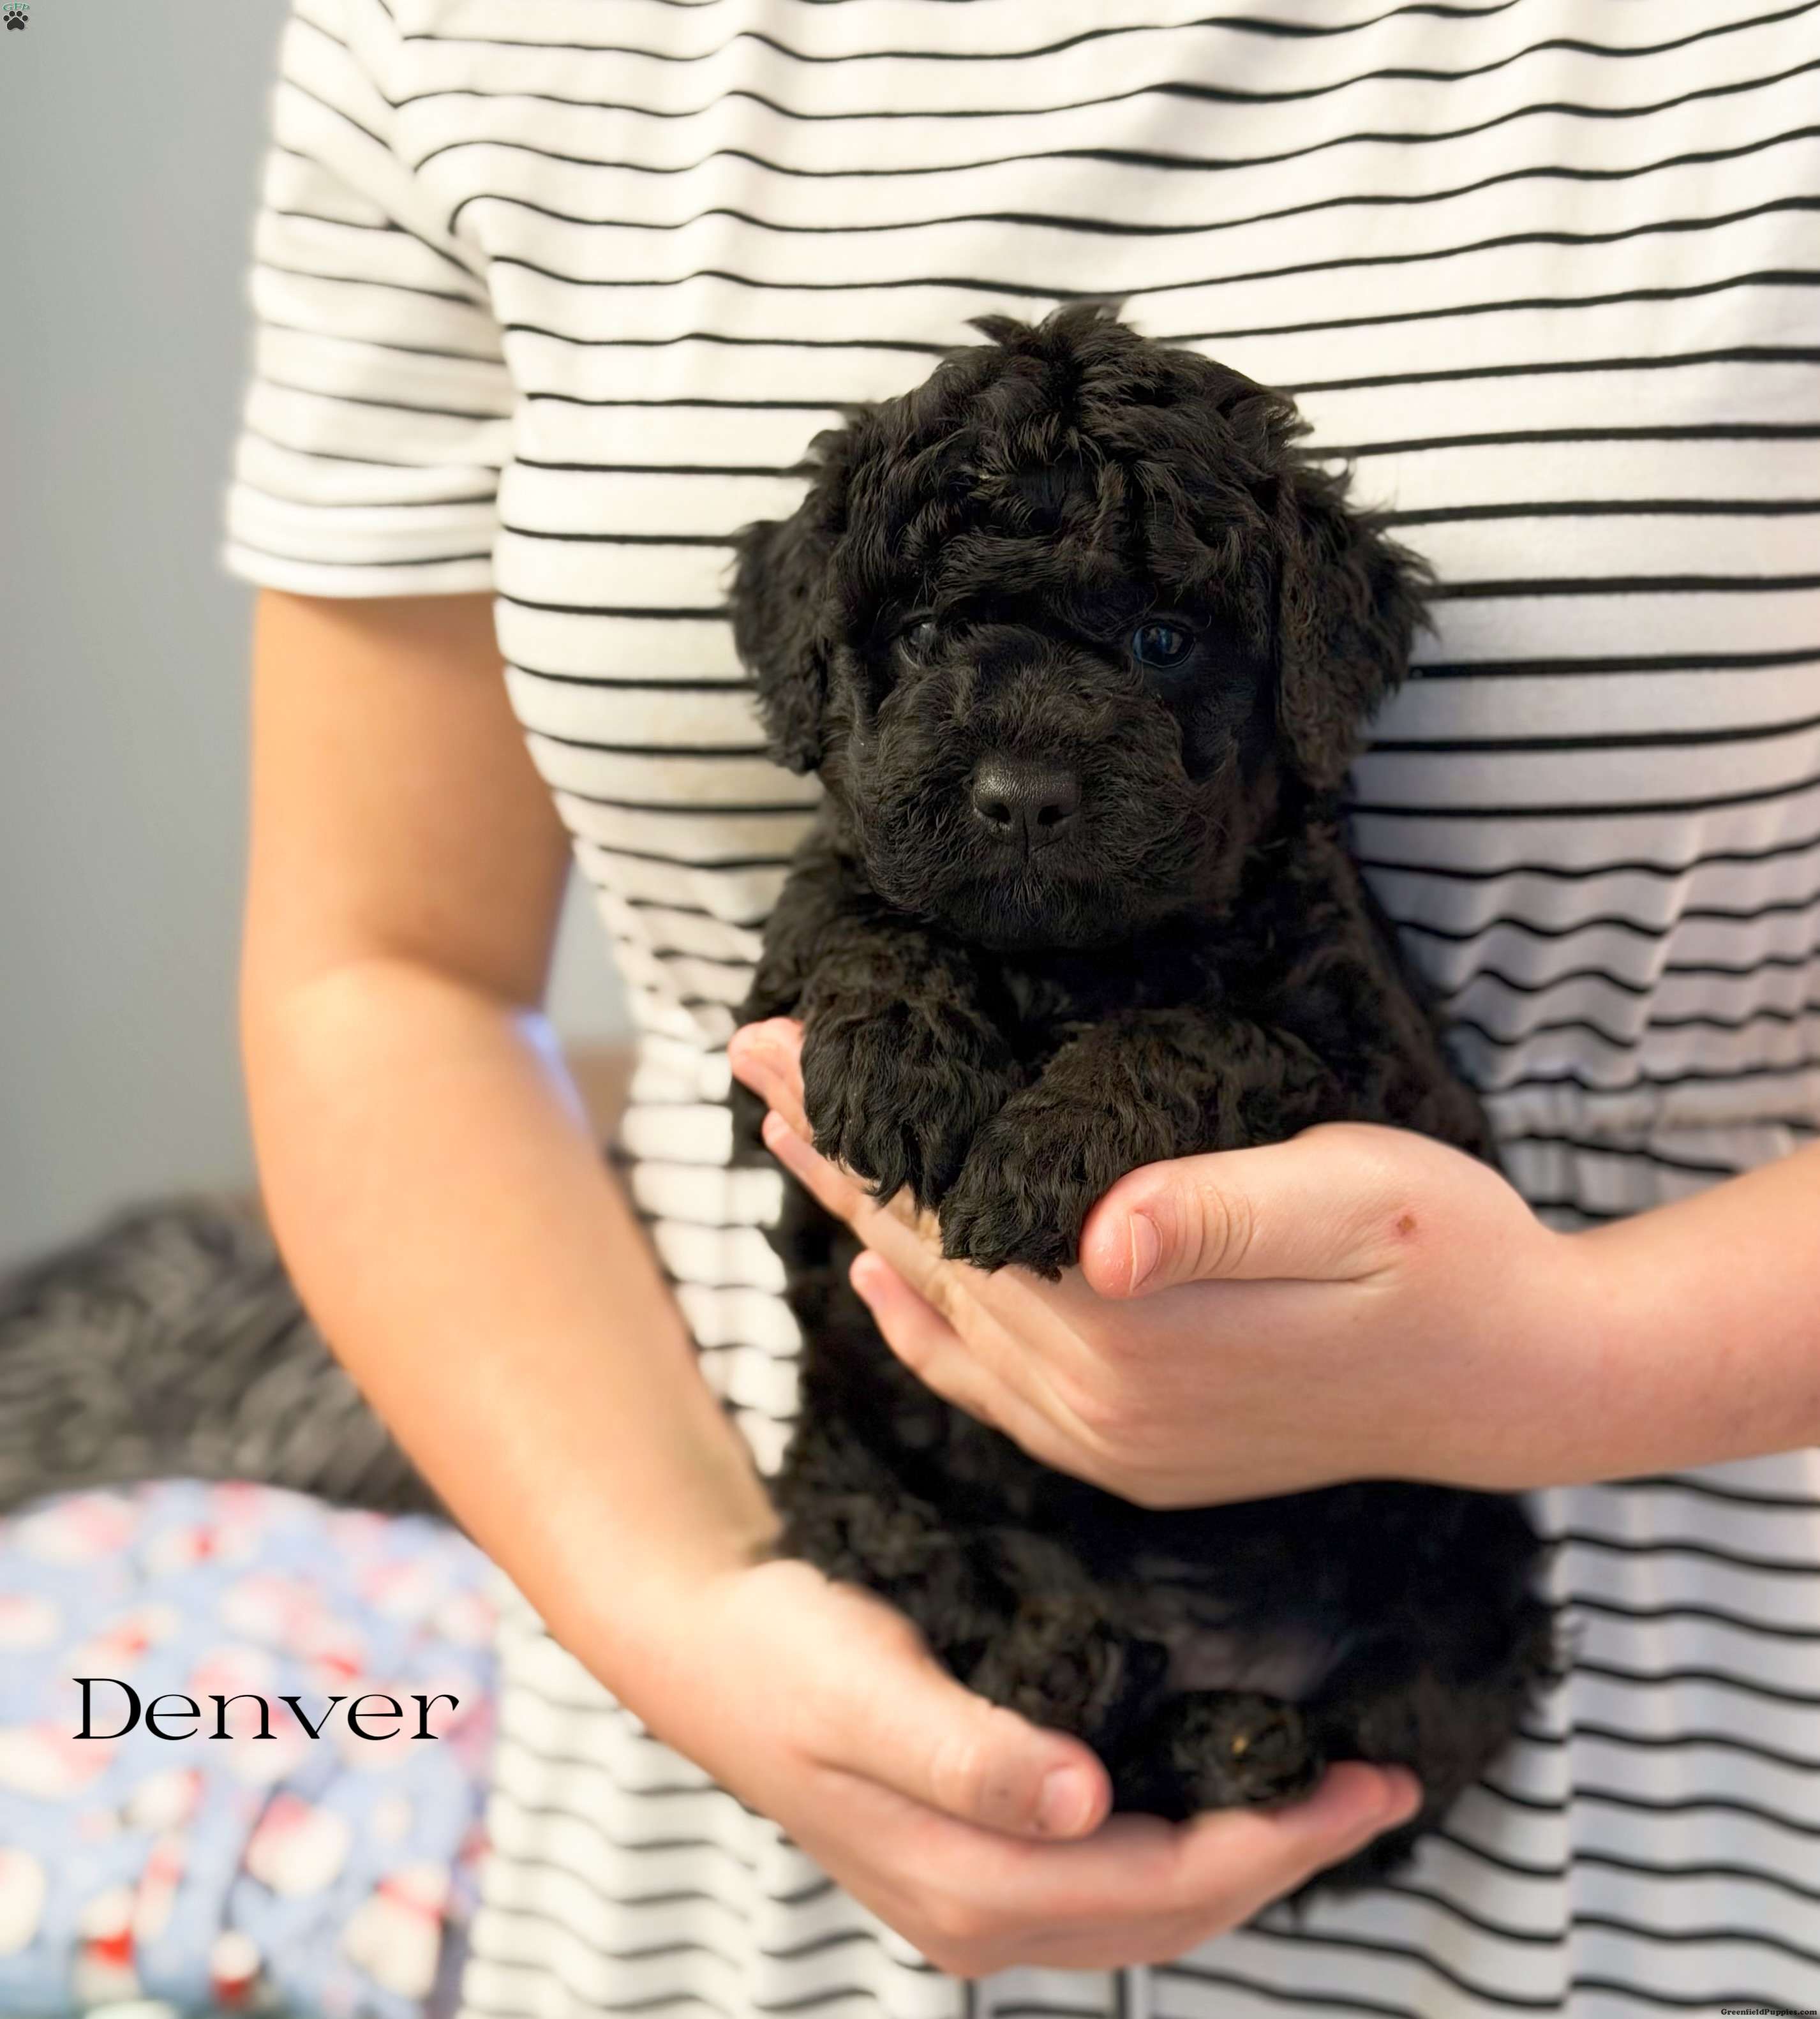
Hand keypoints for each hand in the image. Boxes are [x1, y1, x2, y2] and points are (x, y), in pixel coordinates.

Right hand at [620, 1552, 1421, 1974]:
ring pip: (1150, 1905)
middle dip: (1289, 1856)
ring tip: (1329, 1799)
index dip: (1276, 1843)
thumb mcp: (868, 1690)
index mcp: (967, 1887)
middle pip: (1174, 1910)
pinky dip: (1187, 1846)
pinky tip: (1222, 1798)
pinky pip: (1113, 1880)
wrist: (707, 1650)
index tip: (1365, 1783)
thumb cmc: (786, 1653)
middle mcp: (981, 1916)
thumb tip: (1082, 1802)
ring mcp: (978, 1899)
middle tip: (1385, 1786)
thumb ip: (969, 1754)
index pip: (1162, 1886)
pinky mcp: (976, 1861)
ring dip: (1248, 1858)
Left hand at [729, 1018, 1603, 1508]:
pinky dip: (926, 1329)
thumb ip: (1217, 1214)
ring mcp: (1112, 1446)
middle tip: (754, 1060)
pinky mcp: (1136, 1457)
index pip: (946, 1213)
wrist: (1514, 1376)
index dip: (853, 1128)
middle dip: (834, 1156)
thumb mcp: (1348, 1199)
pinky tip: (885, 1281)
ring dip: (867, 1224)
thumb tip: (1105, 1237)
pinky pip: (996, 1391)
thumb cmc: (1440, 1251)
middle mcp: (1100, 1408)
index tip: (773, 1043)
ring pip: (947, 1316)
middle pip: (927, 1258)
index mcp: (1130, 1337)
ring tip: (798, 1139)